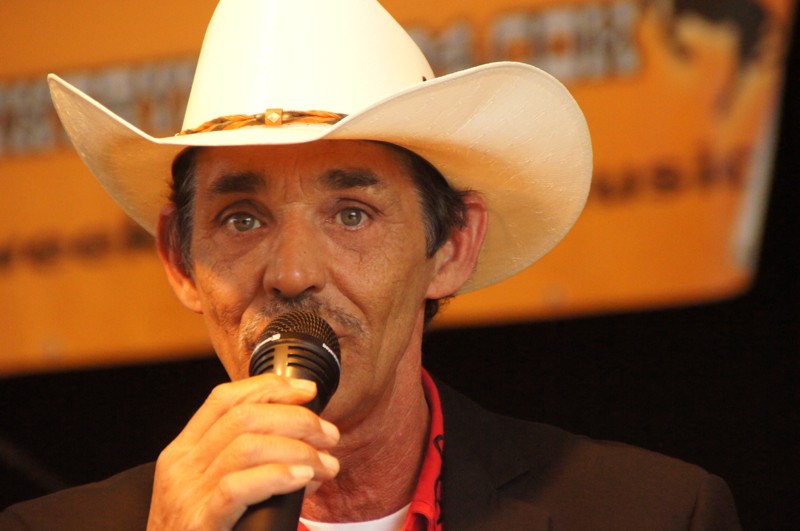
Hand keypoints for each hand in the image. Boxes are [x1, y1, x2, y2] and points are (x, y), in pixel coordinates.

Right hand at [146, 375, 339, 530]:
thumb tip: (306, 442)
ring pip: (247, 446)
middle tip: (329, 436)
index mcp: (183, 451)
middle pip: (244, 418)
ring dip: (299, 449)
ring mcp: (186, 496)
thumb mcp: (213, 490)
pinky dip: (277, 476)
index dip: (269, 387)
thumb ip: (247, 462)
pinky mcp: (199, 524)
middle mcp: (180, 467)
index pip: (224, 399)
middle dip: (297, 419)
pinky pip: (238, 488)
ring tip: (326, 464)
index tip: (308, 391)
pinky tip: (303, 477)